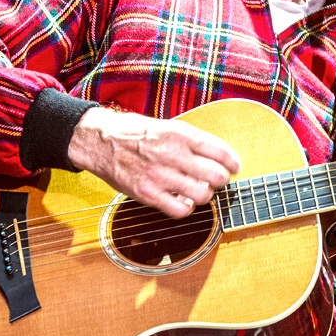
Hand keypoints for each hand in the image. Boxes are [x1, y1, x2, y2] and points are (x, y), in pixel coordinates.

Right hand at [67, 107, 240, 217]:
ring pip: (203, 195)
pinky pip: (180, 210)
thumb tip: (221, 157)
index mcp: (180, 134)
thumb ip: (193, 141)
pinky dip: (187, 208)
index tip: (234, 167)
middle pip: (217, 176)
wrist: (101, 141)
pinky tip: (183, 201)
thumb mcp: (168, 125)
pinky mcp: (148, 194)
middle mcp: (173, 154)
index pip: (221, 151)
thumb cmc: (136, 133)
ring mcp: (160, 175)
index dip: (234, 163)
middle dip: (222, 180)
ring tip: (199, 190)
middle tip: (217, 180)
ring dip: (206, 195)